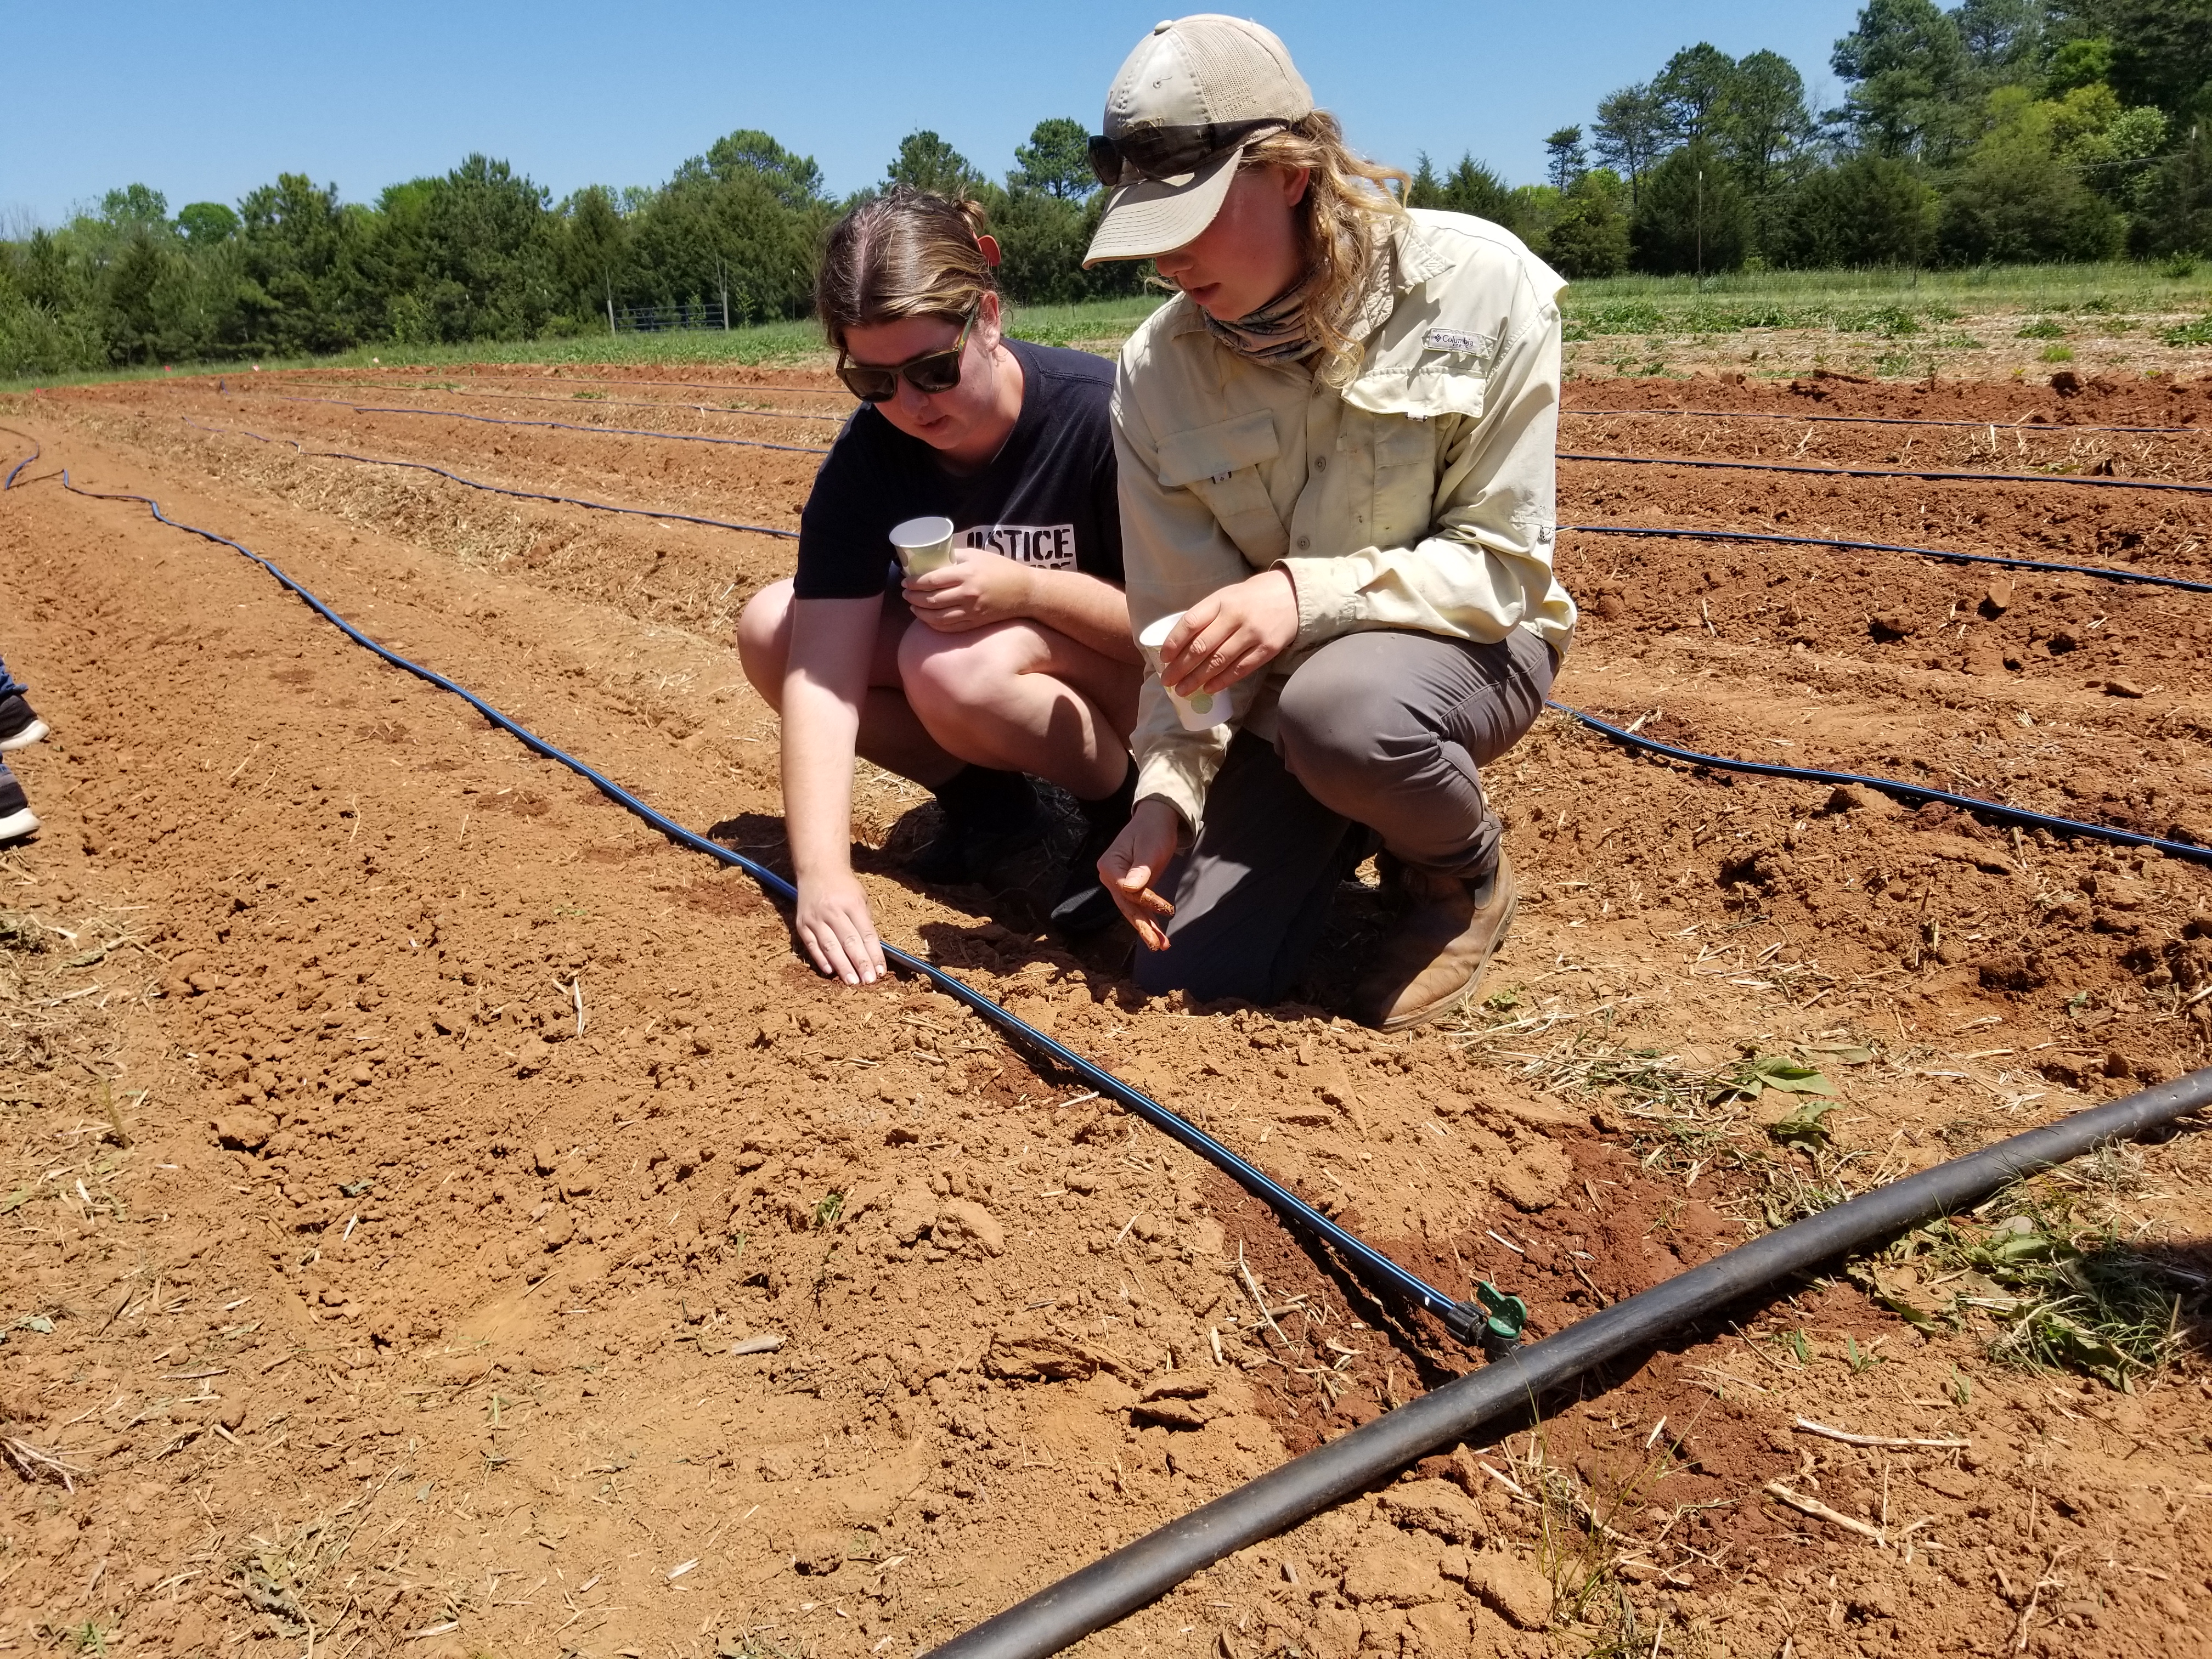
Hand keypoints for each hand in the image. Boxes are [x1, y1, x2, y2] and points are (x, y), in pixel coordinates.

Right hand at [794, 868, 885, 985]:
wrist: (817, 870)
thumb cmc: (844, 886)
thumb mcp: (861, 897)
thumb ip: (865, 922)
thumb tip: (872, 951)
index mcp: (852, 904)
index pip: (866, 934)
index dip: (874, 954)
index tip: (881, 971)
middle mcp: (833, 911)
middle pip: (849, 942)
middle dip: (860, 964)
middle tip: (869, 981)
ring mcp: (815, 918)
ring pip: (830, 946)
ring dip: (842, 966)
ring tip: (852, 982)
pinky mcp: (802, 924)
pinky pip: (811, 945)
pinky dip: (821, 959)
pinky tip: (830, 971)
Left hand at [903, 548, 1034, 633]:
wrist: (1024, 591)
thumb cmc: (1001, 569)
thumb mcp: (978, 555)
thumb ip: (955, 556)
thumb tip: (933, 556)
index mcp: (966, 574)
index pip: (932, 580)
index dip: (915, 582)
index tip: (906, 581)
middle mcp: (967, 594)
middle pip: (931, 599)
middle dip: (913, 597)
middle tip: (905, 593)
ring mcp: (971, 611)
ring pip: (937, 617)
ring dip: (920, 612)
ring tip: (913, 606)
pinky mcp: (976, 623)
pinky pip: (949, 627)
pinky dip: (934, 624)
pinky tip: (928, 619)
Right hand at [1098, 796, 1182, 950]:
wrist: (1157, 820)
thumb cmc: (1153, 829)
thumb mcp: (1149, 847)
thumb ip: (1141, 868)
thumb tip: (1131, 888)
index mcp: (1110, 866)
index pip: (1127, 891)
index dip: (1147, 901)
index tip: (1167, 908)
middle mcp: (1111, 877)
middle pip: (1127, 906)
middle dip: (1143, 926)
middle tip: (1157, 945)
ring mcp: (1120, 884)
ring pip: (1133, 910)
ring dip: (1148, 928)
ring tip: (1161, 945)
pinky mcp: (1132, 888)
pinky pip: (1140, 907)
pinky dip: (1150, 921)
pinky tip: (1159, 936)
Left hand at [1161, 568, 1298, 695]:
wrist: (1291, 595)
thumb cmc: (1251, 598)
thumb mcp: (1226, 597)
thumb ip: (1206, 616)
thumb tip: (1179, 645)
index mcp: (1221, 600)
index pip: (1191, 622)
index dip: (1174, 642)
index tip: (1164, 658)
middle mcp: (1235, 616)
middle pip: (1201, 646)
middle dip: (1180, 667)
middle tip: (1167, 681)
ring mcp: (1252, 634)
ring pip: (1219, 661)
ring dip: (1197, 679)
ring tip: (1182, 690)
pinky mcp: (1267, 649)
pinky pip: (1240, 670)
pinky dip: (1221, 682)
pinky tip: (1208, 689)